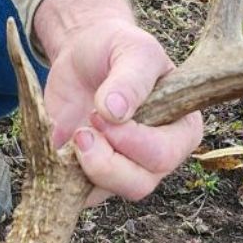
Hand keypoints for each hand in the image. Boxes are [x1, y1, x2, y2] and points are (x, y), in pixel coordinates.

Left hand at [33, 0, 204, 203]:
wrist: (82, 56)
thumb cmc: (117, 48)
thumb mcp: (132, 49)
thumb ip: (130, 78)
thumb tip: (116, 111)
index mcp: (181, 129)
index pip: (165, 154)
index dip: (133, 141)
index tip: (103, 112)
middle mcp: (158, 157)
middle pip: (139, 184)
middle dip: (105, 160)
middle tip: (84, 129)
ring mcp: (126, 169)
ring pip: (110, 192)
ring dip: (85, 167)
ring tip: (75, 133)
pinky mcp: (93, 175)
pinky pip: (81, 193)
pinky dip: (65, 175)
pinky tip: (61, 143)